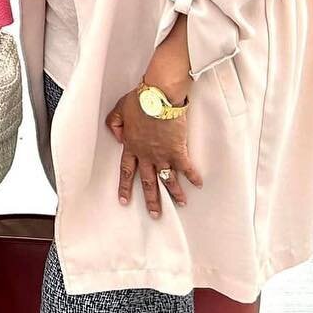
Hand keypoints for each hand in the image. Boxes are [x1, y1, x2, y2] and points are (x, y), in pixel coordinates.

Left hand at [105, 89, 202, 217]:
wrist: (157, 98)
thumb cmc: (138, 101)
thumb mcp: (118, 110)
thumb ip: (114, 124)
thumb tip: (117, 138)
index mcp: (131, 146)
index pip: (127, 171)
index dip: (125, 187)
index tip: (124, 200)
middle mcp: (146, 155)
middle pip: (148, 182)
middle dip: (151, 200)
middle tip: (154, 214)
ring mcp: (163, 154)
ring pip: (168, 178)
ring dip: (174, 193)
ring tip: (181, 204)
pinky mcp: (178, 150)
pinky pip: (186, 167)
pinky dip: (193, 176)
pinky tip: (199, 184)